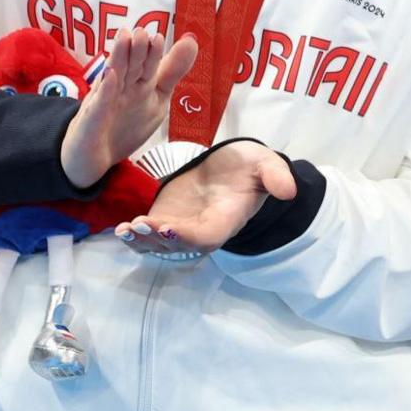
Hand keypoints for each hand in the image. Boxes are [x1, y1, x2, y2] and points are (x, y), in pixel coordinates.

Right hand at [59, 29, 196, 188]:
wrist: (92, 158)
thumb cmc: (123, 124)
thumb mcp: (155, 98)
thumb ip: (171, 71)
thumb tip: (191, 41)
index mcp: (135, 82)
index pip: (146, 65)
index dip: (152, 53)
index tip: (159, 38)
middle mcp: (118, 87)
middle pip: (129, 66)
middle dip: (135, 50)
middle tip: (141, 33)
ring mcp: (103, 102)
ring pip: (113, 77)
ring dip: (118, 58)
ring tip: (124, 39)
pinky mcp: (91, 120)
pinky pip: (98, 104)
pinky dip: (105, 91)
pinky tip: (111, 76)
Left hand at [115, 139, 297, 254]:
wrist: (230, 168)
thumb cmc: (248, 167)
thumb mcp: (265, 164)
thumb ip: (275, 176)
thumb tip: (289, 191)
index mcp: (226, 220)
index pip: (205, 237)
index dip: (185, 236)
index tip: (166, 226)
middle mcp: (202, 231)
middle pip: (178, 246)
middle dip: (157, 239)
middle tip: (139, 224)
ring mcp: (182, 229)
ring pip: (159, 246)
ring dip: (141, 241)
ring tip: (126, 229)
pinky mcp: (166, 221)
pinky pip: (149, 237)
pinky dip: (134, 236)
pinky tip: (121, 229)